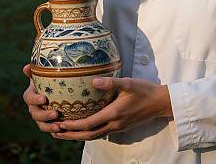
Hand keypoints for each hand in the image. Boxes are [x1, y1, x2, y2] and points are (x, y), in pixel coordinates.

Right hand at [22, 64, 61, 133]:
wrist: (55, 90)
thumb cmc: (49, 80)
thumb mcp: (43, 74)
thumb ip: (35, 71)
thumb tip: (26, 67)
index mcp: (31, 95)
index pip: (29, 98)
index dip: (35, 99)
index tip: (44, 98)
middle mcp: (34, 107)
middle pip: (35, 114)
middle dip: (44, 115)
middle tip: (55, 114)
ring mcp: (41, 117)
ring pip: (42, 125)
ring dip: (49, 126)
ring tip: (59, 126)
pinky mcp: (48, 123)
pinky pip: (50, 129)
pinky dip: (54, 131)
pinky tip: (62, 131)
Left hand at [52, 76, 172, 140]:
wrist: (161, 103)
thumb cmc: (145, 90)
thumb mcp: (129, 83)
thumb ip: (111, 82)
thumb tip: (93, 80)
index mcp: (114, 114)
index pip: (89, 124)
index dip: (73, 126)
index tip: (59, 123)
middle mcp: (114, 124)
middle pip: (88, 135)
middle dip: (70, 134)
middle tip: (55, 131)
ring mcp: (118, 128)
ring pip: (94, 136)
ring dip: (78, 135)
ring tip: (64, 131)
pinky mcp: (121, 127)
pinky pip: (101, 133)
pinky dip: (89, 132)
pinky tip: (83, 127)